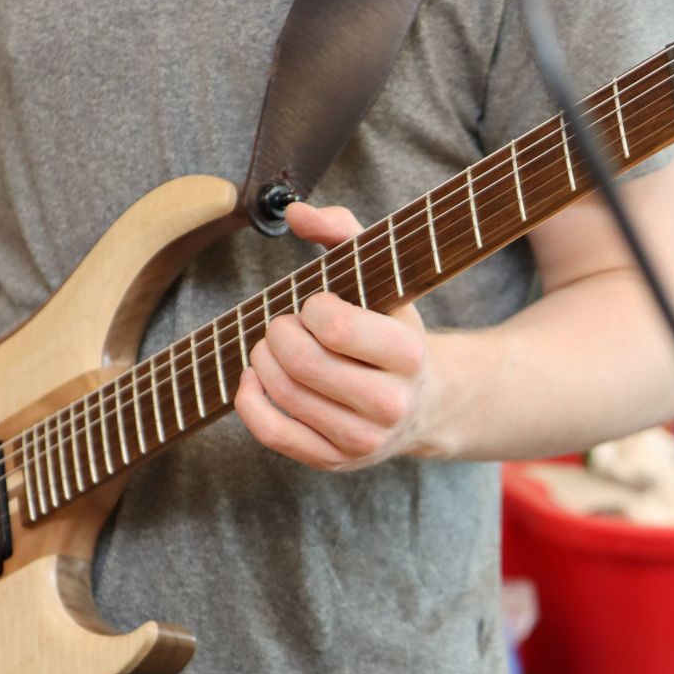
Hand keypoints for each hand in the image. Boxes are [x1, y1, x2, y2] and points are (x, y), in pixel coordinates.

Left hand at [235, 202, 438, 470]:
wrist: (424, 401)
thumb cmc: (390, 329)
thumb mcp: (382, 278)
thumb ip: (343, 232)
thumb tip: (296, 212)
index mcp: (409, 355)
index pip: (333, 326)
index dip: (310, 307)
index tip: (317, 305)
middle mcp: (391, 404)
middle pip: (301, 363)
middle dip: (278, 332)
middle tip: (284, 324)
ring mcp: (362, 440)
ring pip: (283, 394)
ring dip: (263, 359)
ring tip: (275, 346)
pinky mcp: (333, 461)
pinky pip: (272, 432)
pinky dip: (249, 399)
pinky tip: (254, 378)